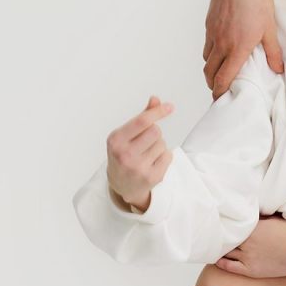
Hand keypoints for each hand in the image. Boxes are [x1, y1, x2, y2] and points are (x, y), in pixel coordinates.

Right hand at [106, 96, 174, 210]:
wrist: (121, 185)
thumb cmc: (123, 155)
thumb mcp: (125, 136)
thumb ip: (141, 118)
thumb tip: (155, 100)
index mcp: (116, 140)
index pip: (141, 122)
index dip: (157, 112)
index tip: (169, 107)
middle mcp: (125, 154)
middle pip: (155, 131)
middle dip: (154, 133)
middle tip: (146, 141)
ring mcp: (139, 168)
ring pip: (162, 143)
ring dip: (158, 145)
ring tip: (147, 153)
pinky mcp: (152, 177)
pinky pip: (168, 156)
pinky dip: (164, 156)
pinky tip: (153, 162)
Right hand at [203, 0, 283, 97]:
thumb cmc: (257, 1)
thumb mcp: (270, 28)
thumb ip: (273, 52)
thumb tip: (278, 70)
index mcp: (237, 47)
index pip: (224, 78)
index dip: (220, 92)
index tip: (221, 100)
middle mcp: (222, 42)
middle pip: (210, 72)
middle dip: (213, 85)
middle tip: (219, 91)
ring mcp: (213, 33)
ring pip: (206, 59)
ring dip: (211, 69)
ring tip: (219, 73)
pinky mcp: (209, 23)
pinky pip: (206, 44)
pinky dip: (210, 53)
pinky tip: (219, 52)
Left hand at [214, 215, 285, 278]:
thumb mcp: (274, 218)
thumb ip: (258, 216)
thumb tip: (248, 212)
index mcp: (252, 228)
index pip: (232, 225)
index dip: (226, 223)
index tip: (220, 221)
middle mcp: (247, 242)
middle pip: (227, 238)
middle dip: (222, 235)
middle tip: (214, 233)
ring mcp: (248, 257)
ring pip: (227, 252)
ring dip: (221, 248)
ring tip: (216, 245)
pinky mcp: (251, 270)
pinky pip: (230, 267)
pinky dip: (222, 263)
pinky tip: (217, 259)